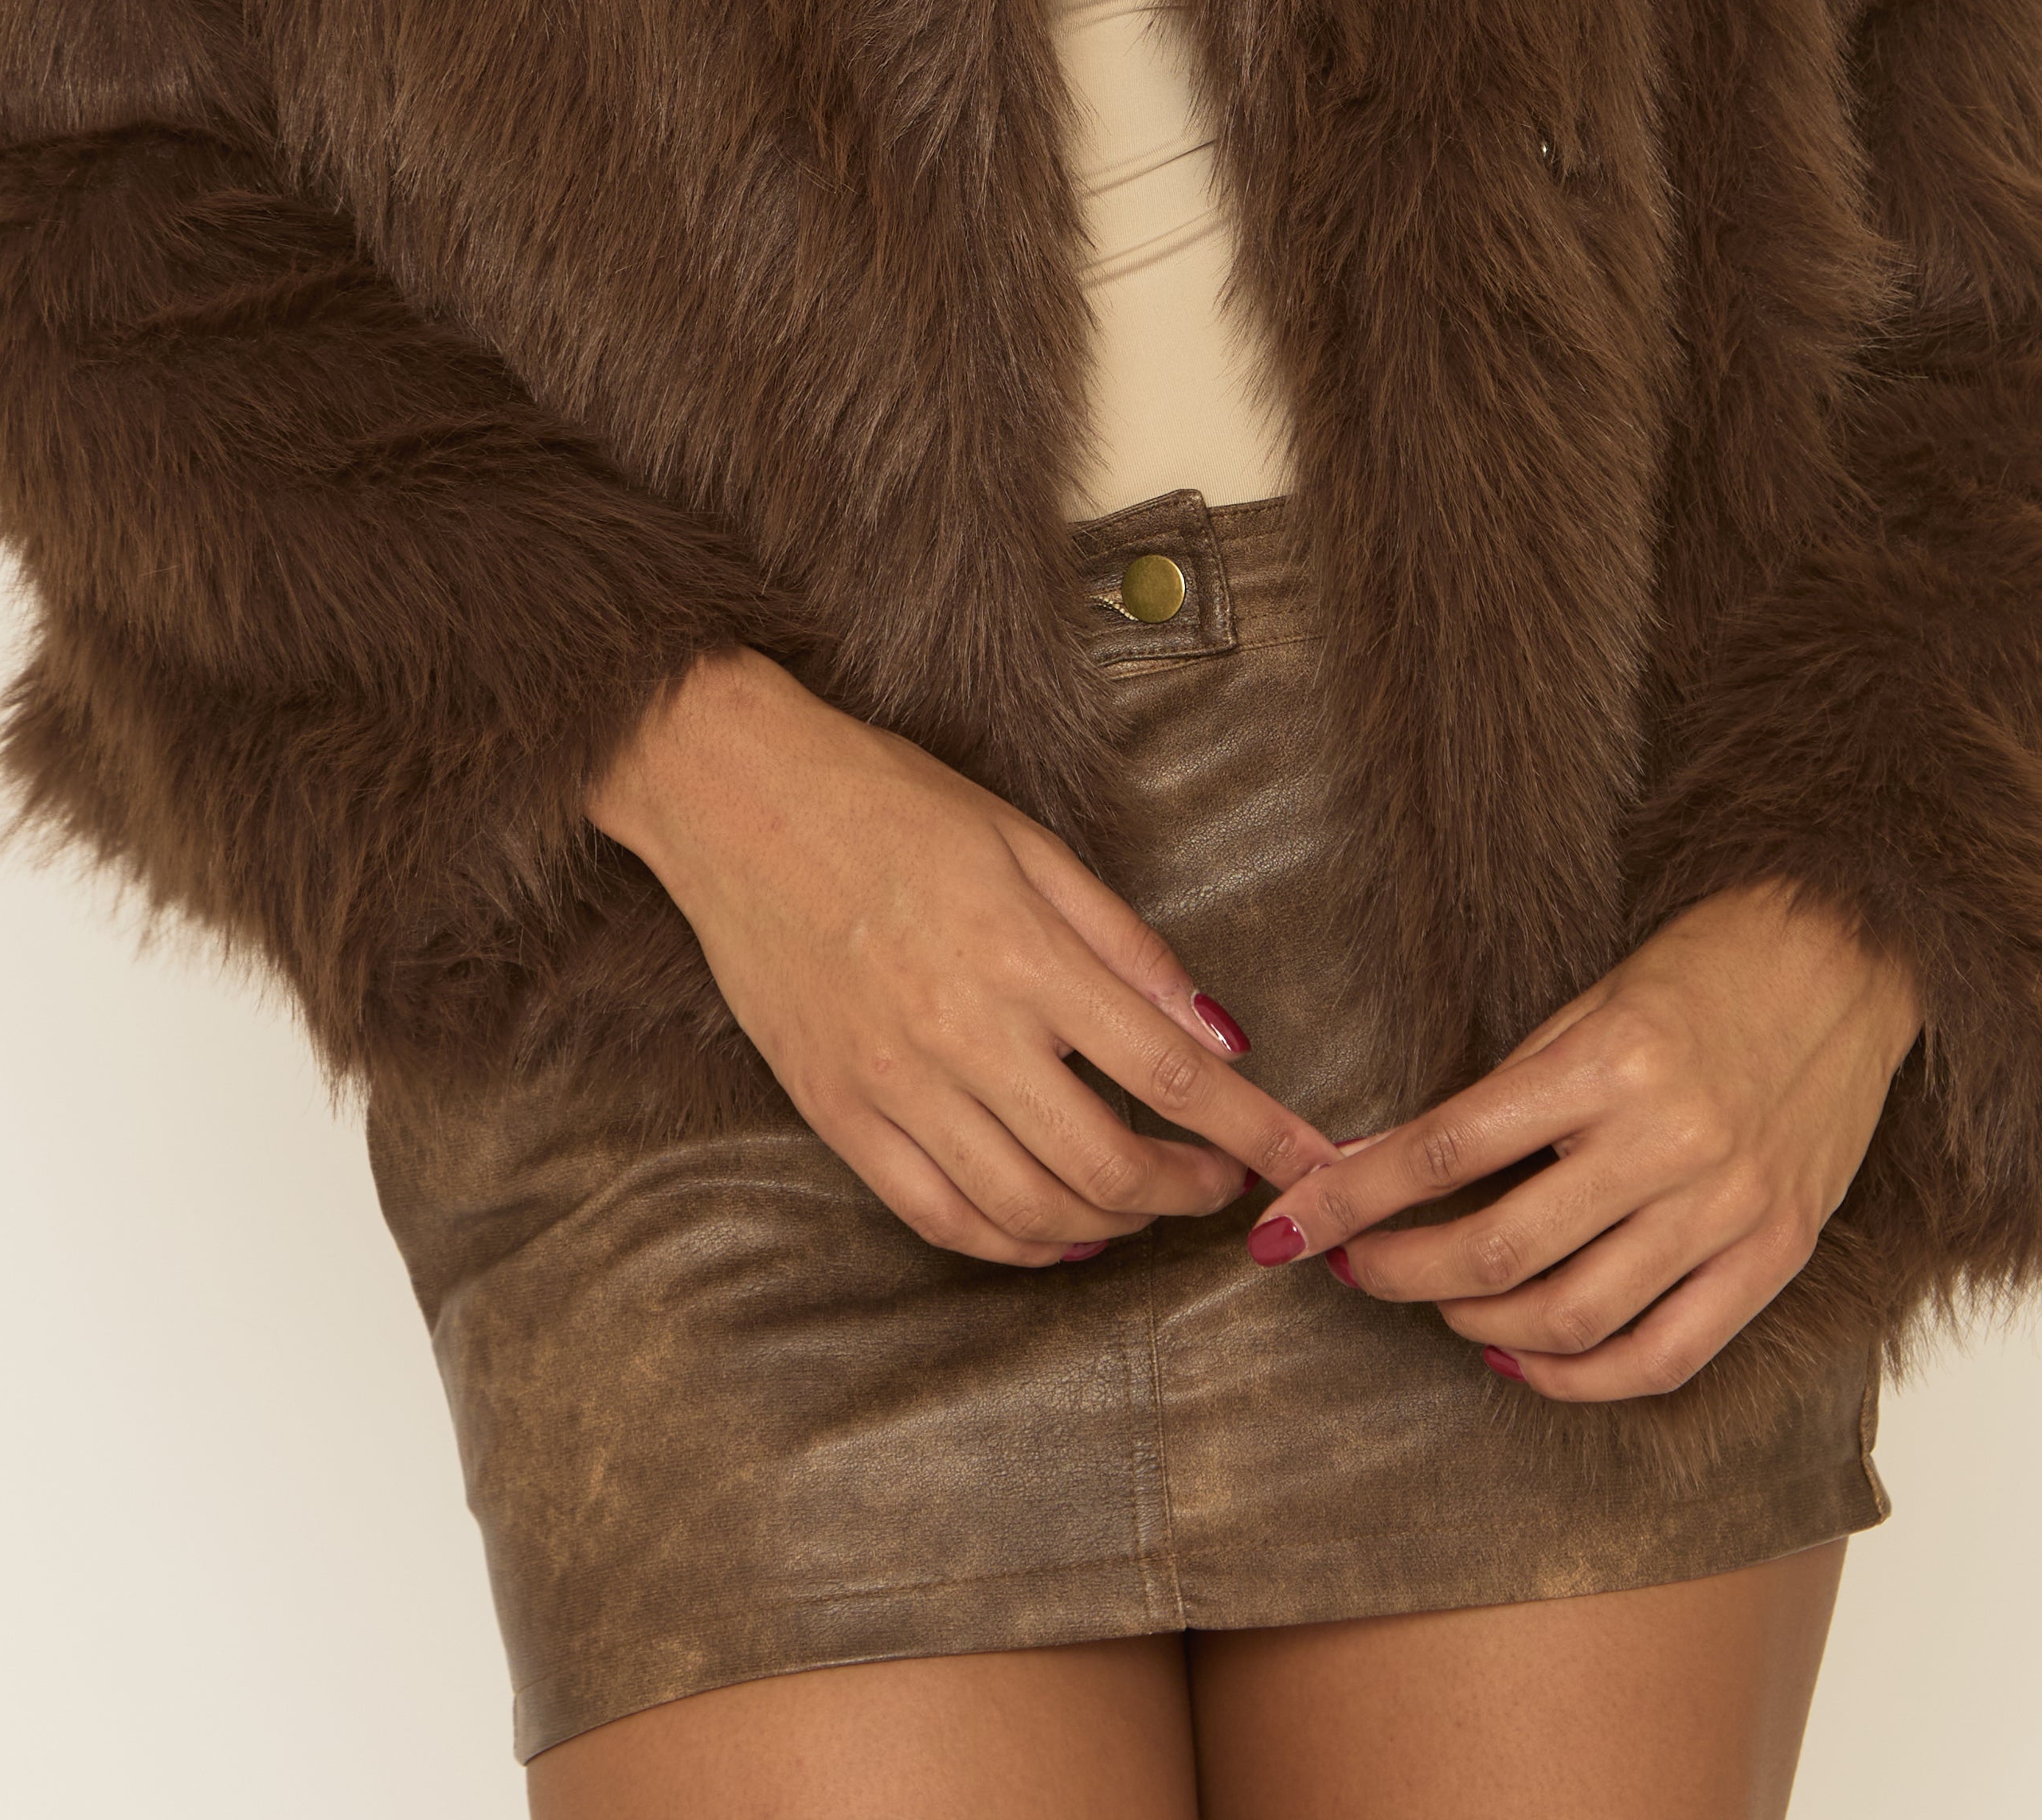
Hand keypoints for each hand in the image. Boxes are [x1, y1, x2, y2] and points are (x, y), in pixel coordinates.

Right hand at [587, 648, 1335, 1266]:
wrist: (735, 798)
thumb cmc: (889, 800)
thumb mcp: (1025, 842)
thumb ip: (1126, 944)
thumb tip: (1221, 1034)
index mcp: (1021, 952)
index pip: (1170, 1074)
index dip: (1254, 1134)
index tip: (1306, 1163)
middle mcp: (960, 1031)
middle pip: (1106, 1163)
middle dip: (1187, 1192)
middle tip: (1219, 1183)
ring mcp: (891, 1082)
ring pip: (1028, 1209)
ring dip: (1109, 1225)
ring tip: (1143, 1203)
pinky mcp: (836, 1112)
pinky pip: (937, 1216)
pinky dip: (1010, 1243)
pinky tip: (1052, 1230)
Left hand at [1244, 883, 1922, 1396]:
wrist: (1853, 954)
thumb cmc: (1709, 963)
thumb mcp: (1594, 1003)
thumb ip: (1510, 1092)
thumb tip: (1396, 1164)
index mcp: (1608, 1062)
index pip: (1447, 1148)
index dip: (1355, 1198)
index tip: (1289, 1227)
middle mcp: (1666, 1142)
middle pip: (1499, 1250)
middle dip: (1400, 1271)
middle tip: (1353, 1267)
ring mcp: (1727, 1207)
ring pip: (1574, 1316)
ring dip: (1480, 1327)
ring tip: (1439, 1307)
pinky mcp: (1776, 1253)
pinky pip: (1666, 1353)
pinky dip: (1582, 1377)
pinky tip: (1526, 1360)